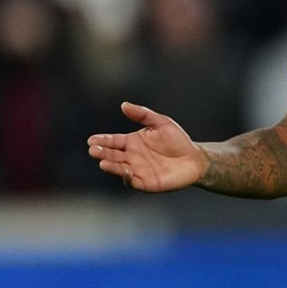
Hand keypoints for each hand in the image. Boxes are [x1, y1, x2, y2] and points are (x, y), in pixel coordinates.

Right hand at [87, 102, 205, 191]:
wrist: (194, 158)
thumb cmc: (177, 140)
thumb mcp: (161, 123)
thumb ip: (143, 114)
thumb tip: (124, 105)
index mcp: (132, 142)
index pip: (113, 141)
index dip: (102, 140)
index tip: (92, 140)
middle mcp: (131, 157)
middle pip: (112, 155)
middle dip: (102, 153)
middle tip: (93, 150)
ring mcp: (137, 170)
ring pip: (119, 169)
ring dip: (111, 166)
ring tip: (103, 162)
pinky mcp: (145, 183)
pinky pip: (132, 181)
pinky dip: (127, 178)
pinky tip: (125, 171)